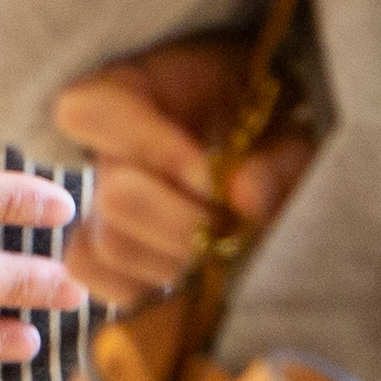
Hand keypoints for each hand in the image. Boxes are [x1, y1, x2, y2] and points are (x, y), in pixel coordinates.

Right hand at [48, 40, 311, 304]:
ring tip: (220, 252)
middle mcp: (107, 151)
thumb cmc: (275, 120)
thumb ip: (278, 160)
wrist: (273, 139)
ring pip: (107, 249)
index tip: (209, 174)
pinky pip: (102, 282)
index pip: (90, 111)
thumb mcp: (291, 126)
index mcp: (137, 92)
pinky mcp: (112, 255)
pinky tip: (192, 276)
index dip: (144, 146)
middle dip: (182, 224)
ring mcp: (102, 206)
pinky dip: (148, 288)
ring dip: (174, 261)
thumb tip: (248, 201)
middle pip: (112, 199)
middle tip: (233, 227)